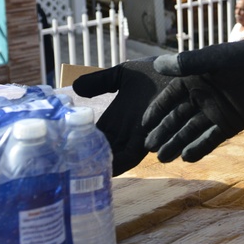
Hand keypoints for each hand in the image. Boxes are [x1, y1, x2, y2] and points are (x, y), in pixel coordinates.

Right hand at [72, 57, 175, 175]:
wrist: (184, 70)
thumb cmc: (156, 73)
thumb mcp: (123, 75)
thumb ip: (101, 81)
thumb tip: (74, 88)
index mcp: (118, 120)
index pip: (95, 137)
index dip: (79, 145)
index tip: (59, 152)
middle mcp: (128, 132)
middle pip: (103, 152)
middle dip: (86, 162)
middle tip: (64, 171)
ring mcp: (144, 135)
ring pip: (118, 158)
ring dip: (102, 164)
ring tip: (82, 173)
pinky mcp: (159, 135)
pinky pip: (137, 154)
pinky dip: (122, 161)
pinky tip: (109, 164)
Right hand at [142, 36, 243, 162]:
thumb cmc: (241, 57)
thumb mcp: (212, 58)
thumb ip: (187, 63)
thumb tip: (157, 65)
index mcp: (193, 81)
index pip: (169, 98)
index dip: (156, 111)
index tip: (143, 124)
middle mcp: (201, 98)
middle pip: (177, 118)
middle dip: (163, 133)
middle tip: (149, 147)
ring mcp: (215, 112)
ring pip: (191, 131)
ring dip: (177, 143)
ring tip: (163, 157)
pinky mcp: (229, 124)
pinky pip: (211, 138)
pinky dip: (199, 148)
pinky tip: (186, 157)